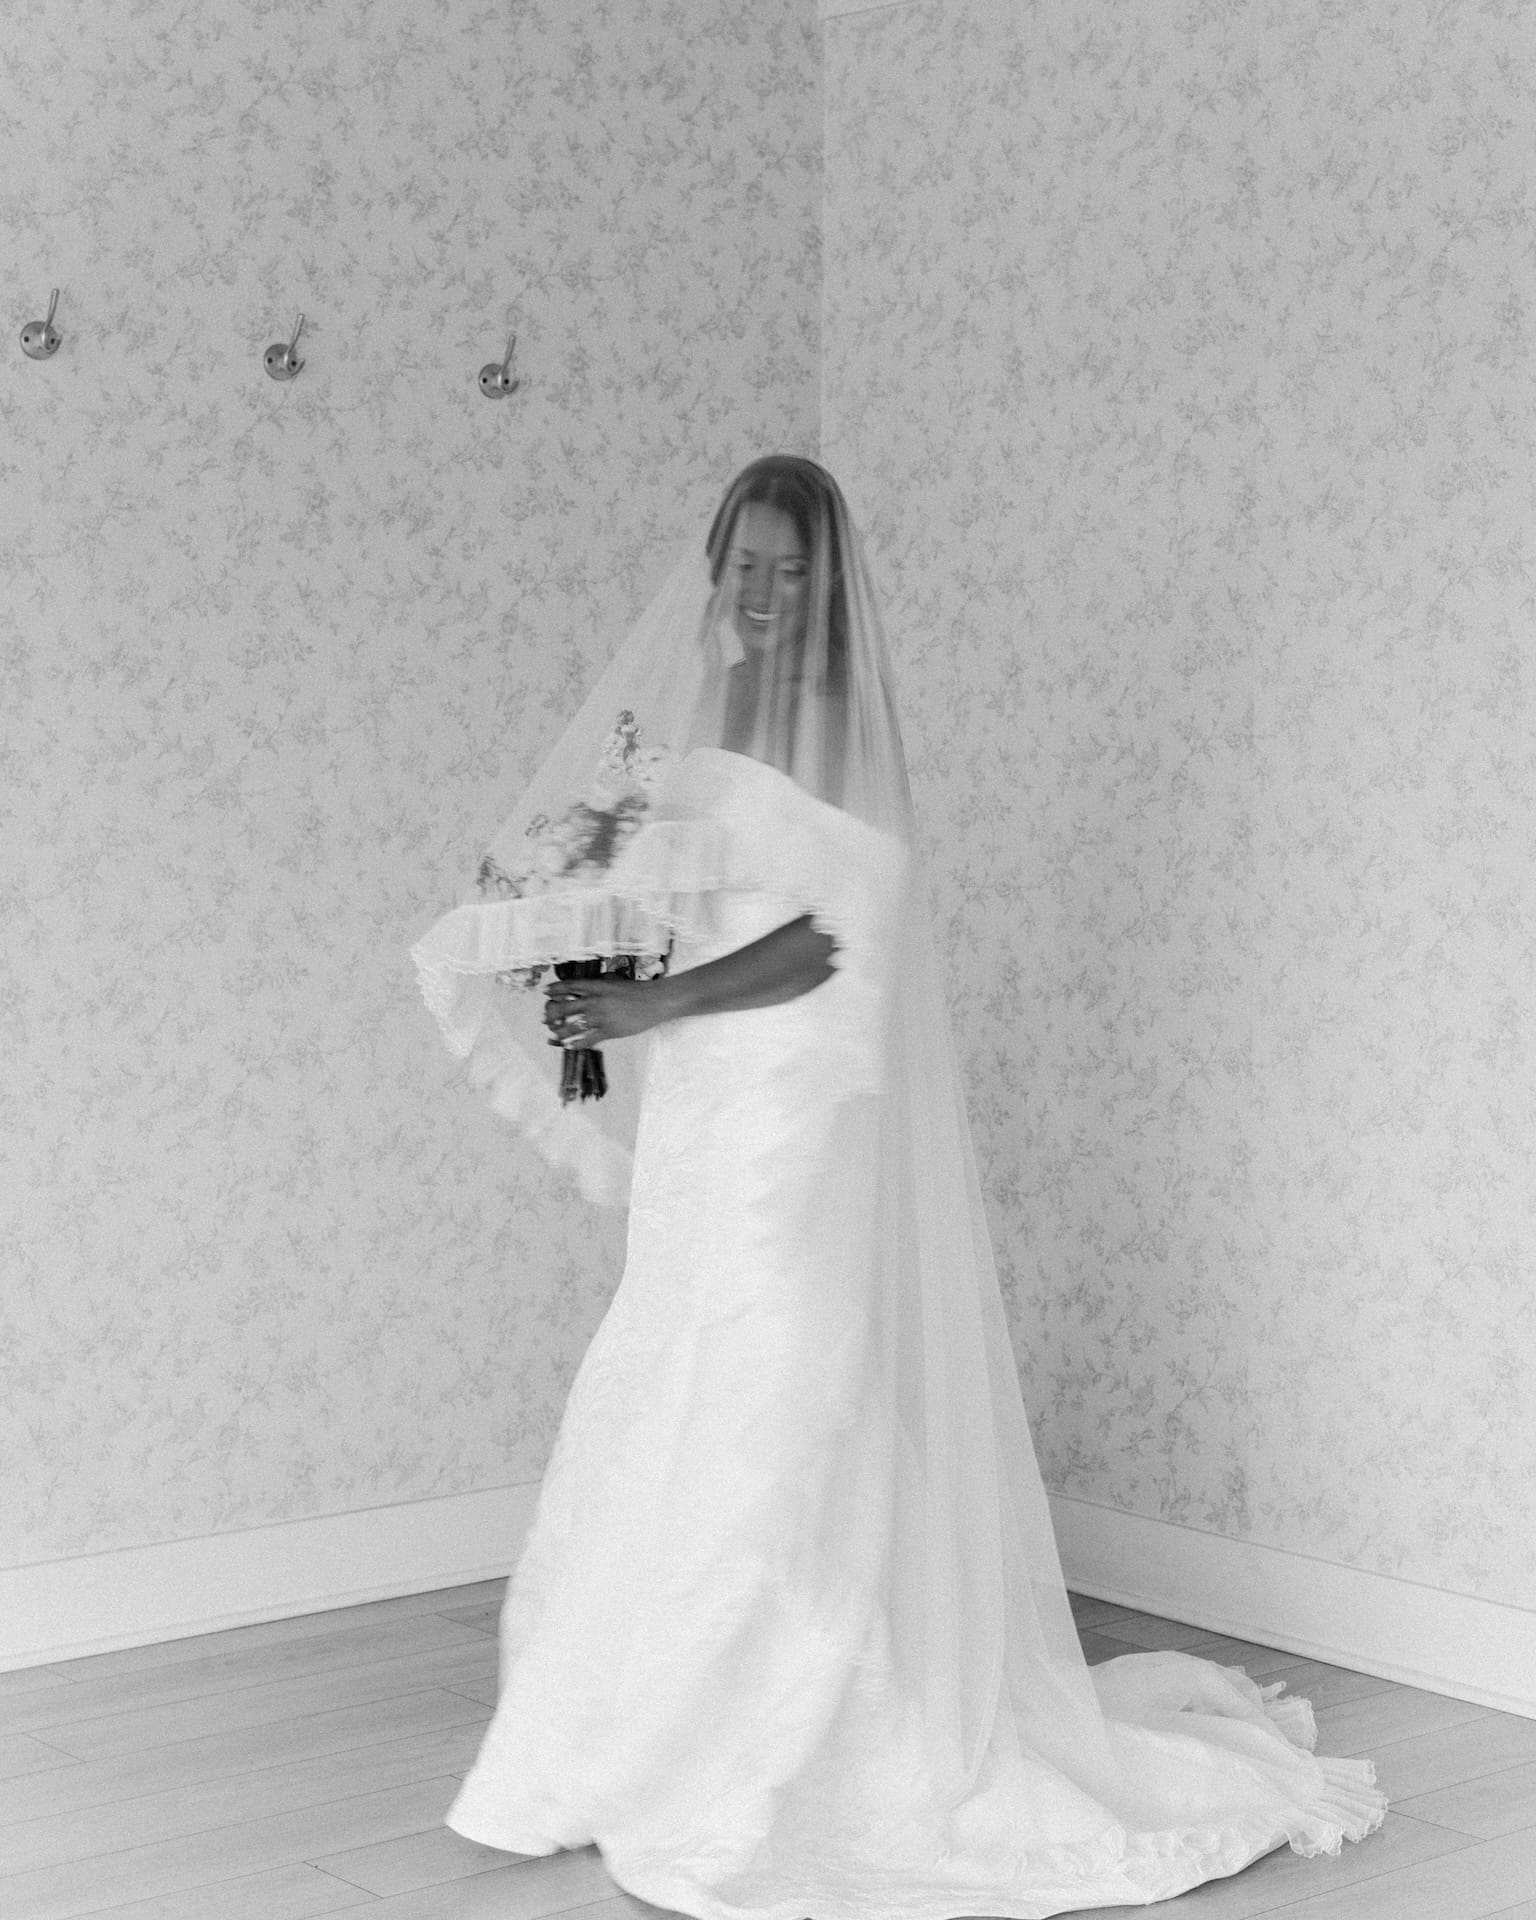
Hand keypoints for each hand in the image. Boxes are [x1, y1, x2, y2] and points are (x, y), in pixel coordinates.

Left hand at [543, 975, 673, 1048]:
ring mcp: (600, 1017)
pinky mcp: (608, 1031)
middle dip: (552, 1014)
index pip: (569, 986)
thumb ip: (599, 985)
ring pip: (573, 1026)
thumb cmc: (637, 990)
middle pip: (565, 1007)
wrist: (654, 1001)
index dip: (555, 989)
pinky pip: (588, 1040)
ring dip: (560, 1032)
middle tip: (545, 1019)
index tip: (545, 992)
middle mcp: (594, 1001)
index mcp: (596, 986)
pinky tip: (570, 1046)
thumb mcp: (614, 982)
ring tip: (555, 1035)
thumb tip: (585, 988)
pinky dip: (576, 1044)